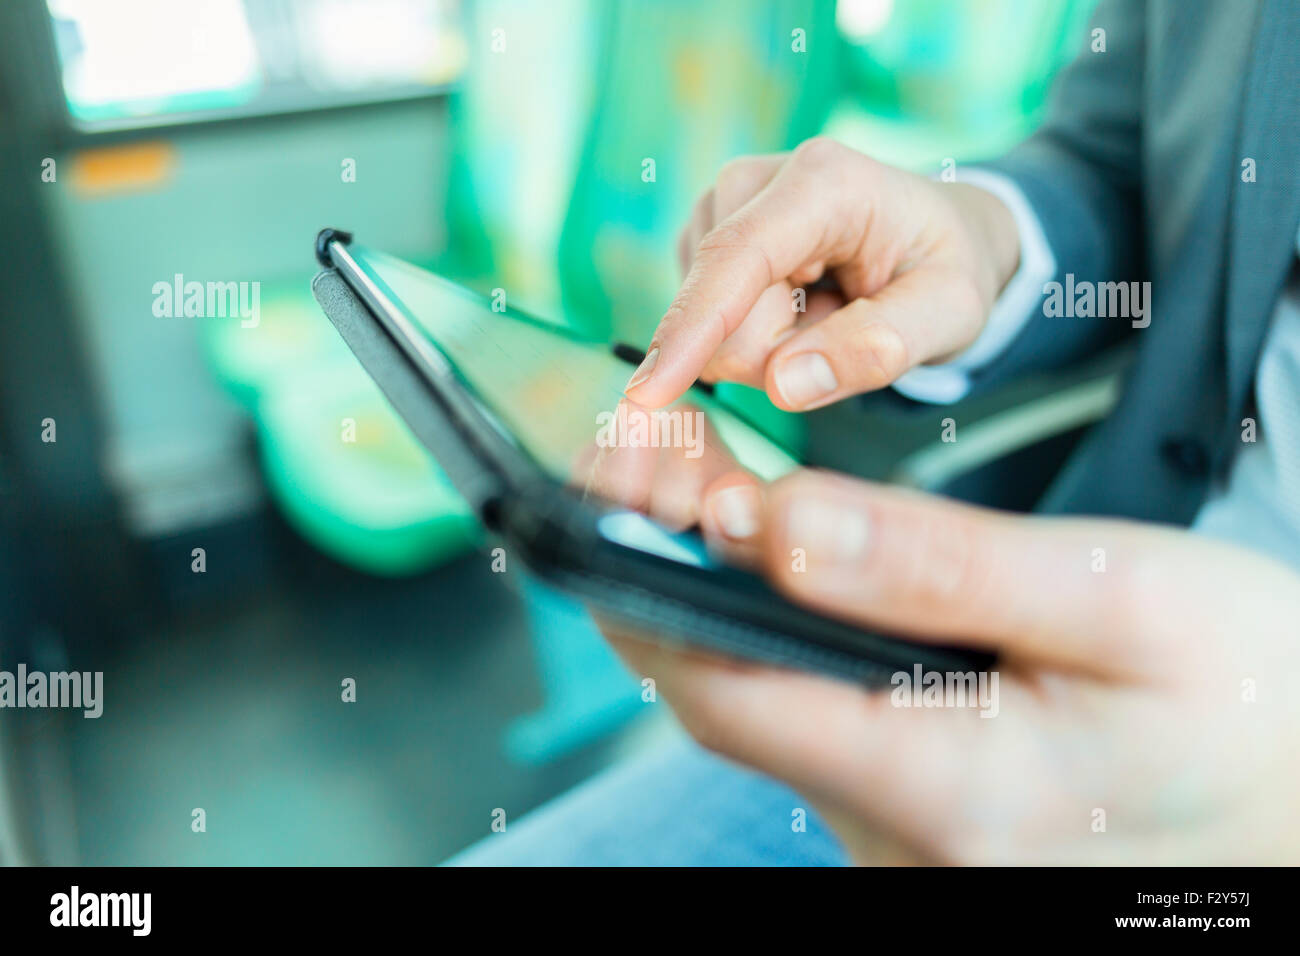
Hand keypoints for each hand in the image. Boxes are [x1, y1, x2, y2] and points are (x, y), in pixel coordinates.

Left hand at [596, 468, 1299, 864]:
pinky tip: (777, 553)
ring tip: (697, 473)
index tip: (618, 474)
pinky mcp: (915, 814)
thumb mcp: (1117, 600)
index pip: (726, 690)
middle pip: (729, 694)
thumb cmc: (1247, 695)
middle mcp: (899, 840)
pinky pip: (812, 717)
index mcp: (945, 793)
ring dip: (716, 592)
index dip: (646, 576)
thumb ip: (939, 569)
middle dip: (666, 567)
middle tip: (646, 449)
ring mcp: (902, 837)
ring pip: (765, 703)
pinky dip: (775, 629)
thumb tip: (779, 527)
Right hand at [623, 138, 1020, 410]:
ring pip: (712, 330)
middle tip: (848, 324)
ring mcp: (720, 210)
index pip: (736, 258)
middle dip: (779, 351)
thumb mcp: (949, 313)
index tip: (647, 394)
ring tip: (830, 311)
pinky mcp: (703, 240)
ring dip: (773, 346)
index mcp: (822, 180)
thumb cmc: (944, 269)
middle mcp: (754, 181)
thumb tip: (785, 385)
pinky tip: (801, 307)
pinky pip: (708, 329)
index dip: (690, 328)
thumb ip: (878, 348)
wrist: (935, 237)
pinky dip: (759, 338)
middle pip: (723, 314)